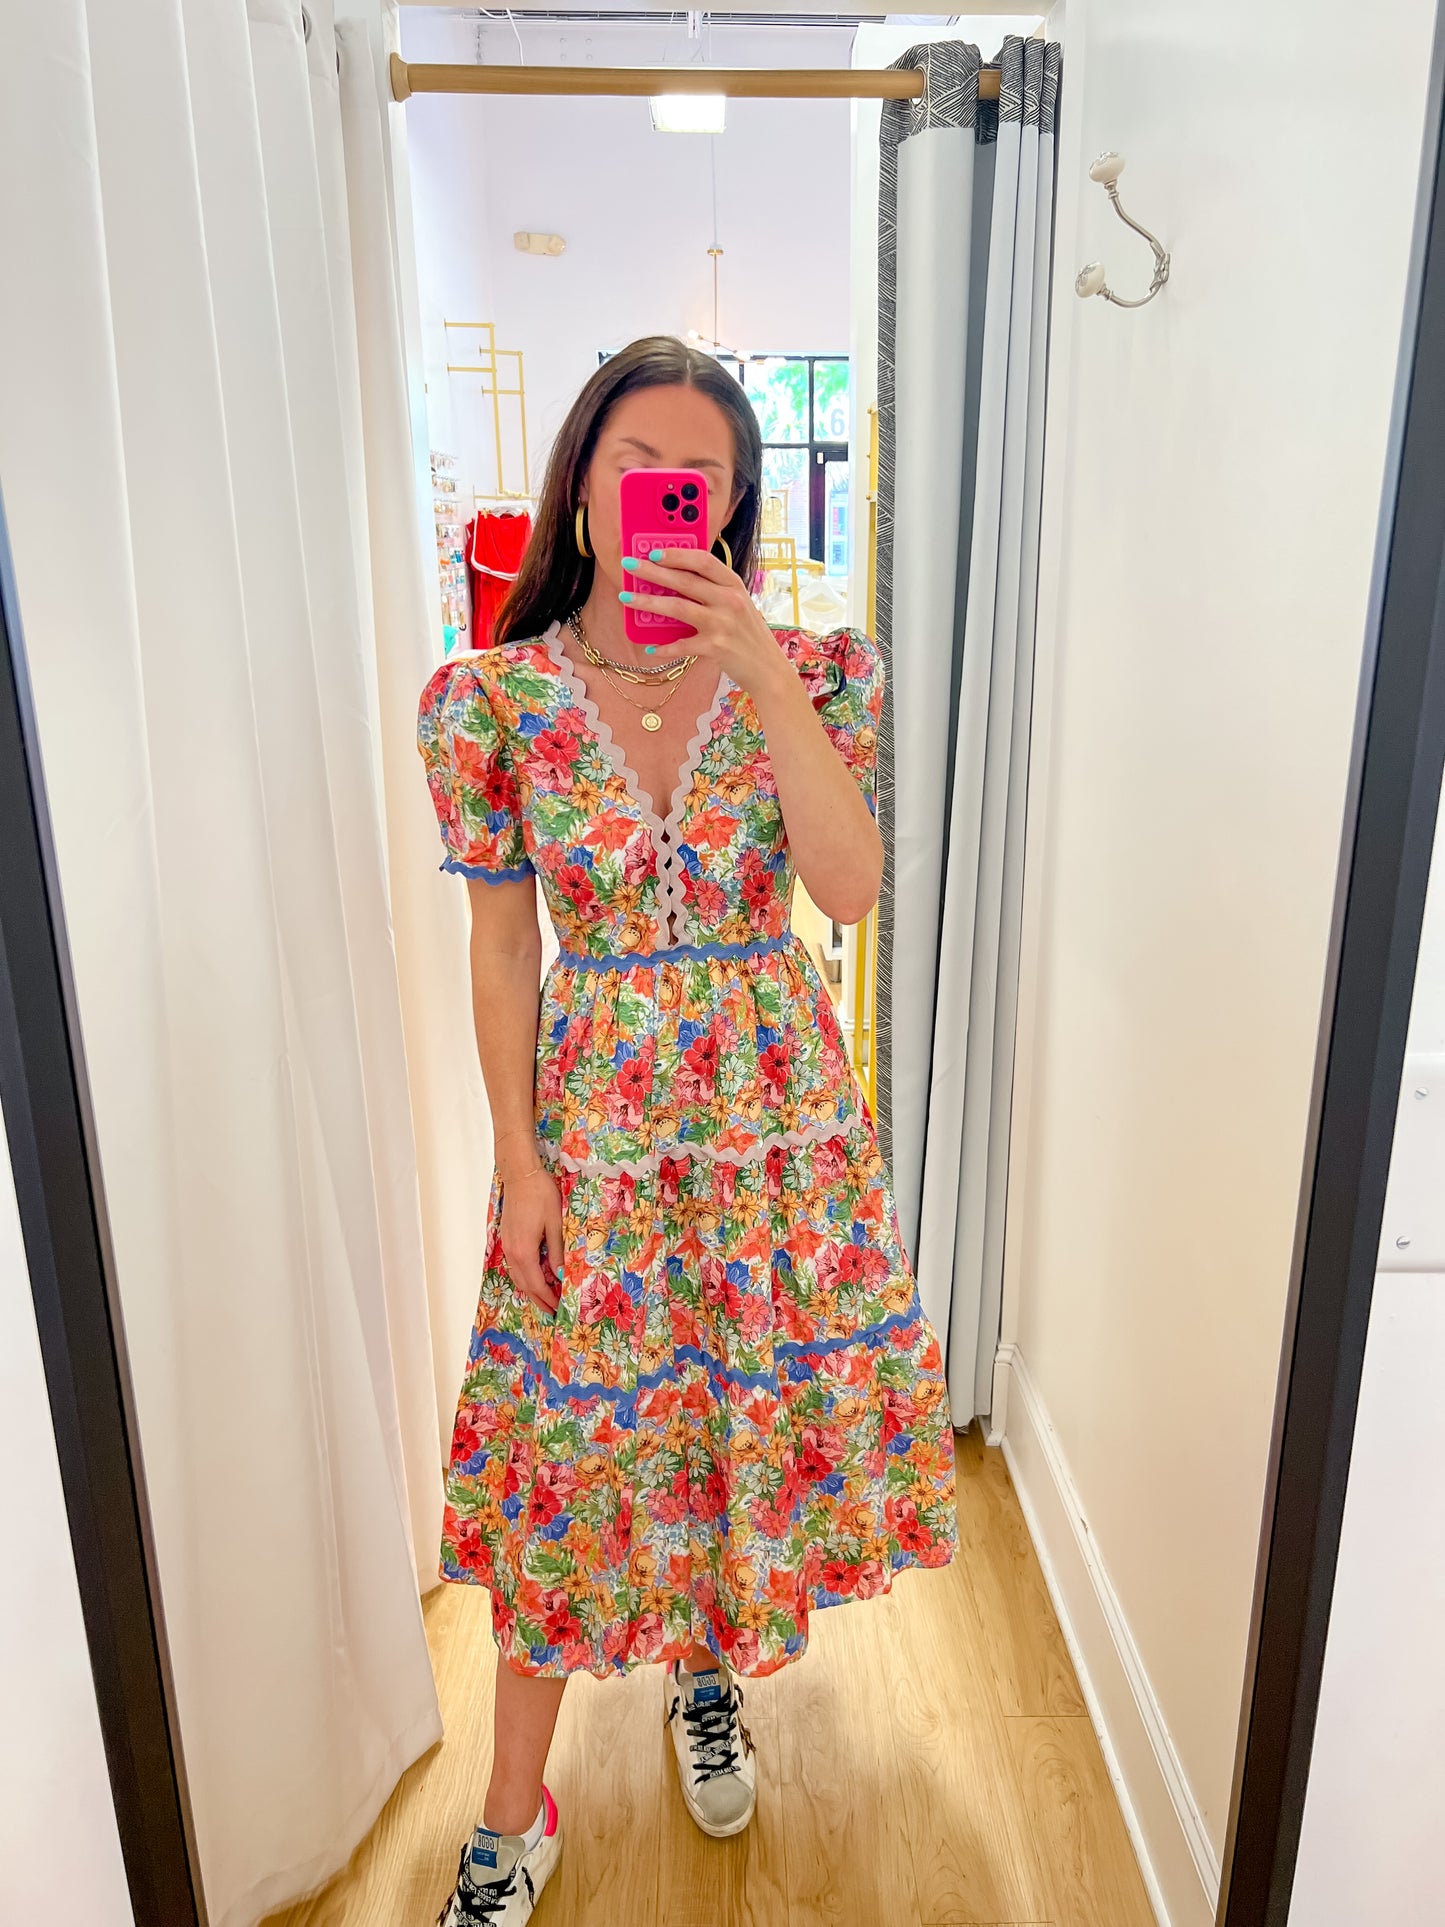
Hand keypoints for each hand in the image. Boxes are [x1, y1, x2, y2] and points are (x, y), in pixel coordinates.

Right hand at [498, 1167, 563, 1313]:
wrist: (520, 1175)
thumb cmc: (541, 1195)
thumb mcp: (556, 1224)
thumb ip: (557, 1252)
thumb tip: (560, 1276)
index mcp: (524, 1251)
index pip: (536, 1284)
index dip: (548, 1298)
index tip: (559, 1309)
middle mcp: (512, 1252)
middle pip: (524, 1285)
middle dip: (539, 1300)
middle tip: (552, 1311)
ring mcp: (507, 1246)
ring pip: (517, 1276)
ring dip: (530, 1290)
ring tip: (544, 1299)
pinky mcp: (507, 1238)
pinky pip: (514, 1266)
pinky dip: (525, 1277)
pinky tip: (534, 1276)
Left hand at [619, 549, 789, 698]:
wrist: (768, 670)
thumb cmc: (748, 635)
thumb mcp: (738, 605)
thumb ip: (714, 592)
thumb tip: (674, 581)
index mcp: (734, 585)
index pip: (702, 560)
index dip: (676, 554)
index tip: (653, 550)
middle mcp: (729, 601)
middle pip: (684, 580)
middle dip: (652, 571)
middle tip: (629, 565)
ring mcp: (722, 624)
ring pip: (677, 607)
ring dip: (648, 602)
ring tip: (627, 598)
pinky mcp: (715, 648)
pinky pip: (682, 645)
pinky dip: (664, 647)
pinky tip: (650, 647)